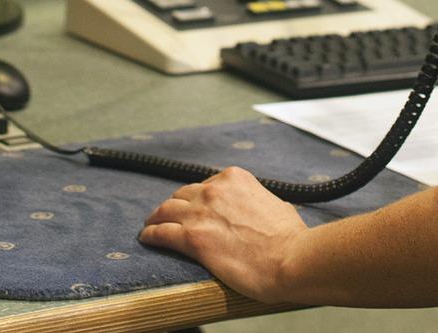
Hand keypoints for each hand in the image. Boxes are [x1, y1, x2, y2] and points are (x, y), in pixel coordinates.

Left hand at [140, 167, 308, 302]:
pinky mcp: (193, 239)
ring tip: (150, 225)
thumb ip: (261, 203)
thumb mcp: (278, 206)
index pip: (205, 185)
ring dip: (156, 218)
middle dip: (175, 206)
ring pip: (166, 210)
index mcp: (234, 179)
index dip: (196, 198)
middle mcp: (214, 190)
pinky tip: (146, 238)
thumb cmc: (290, 239)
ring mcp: (201, 213)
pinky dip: (151, 234)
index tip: (192, 207)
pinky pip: (161, 232)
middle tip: (168, 217)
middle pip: (182, 194)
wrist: (291, 259)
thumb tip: (263, 210)